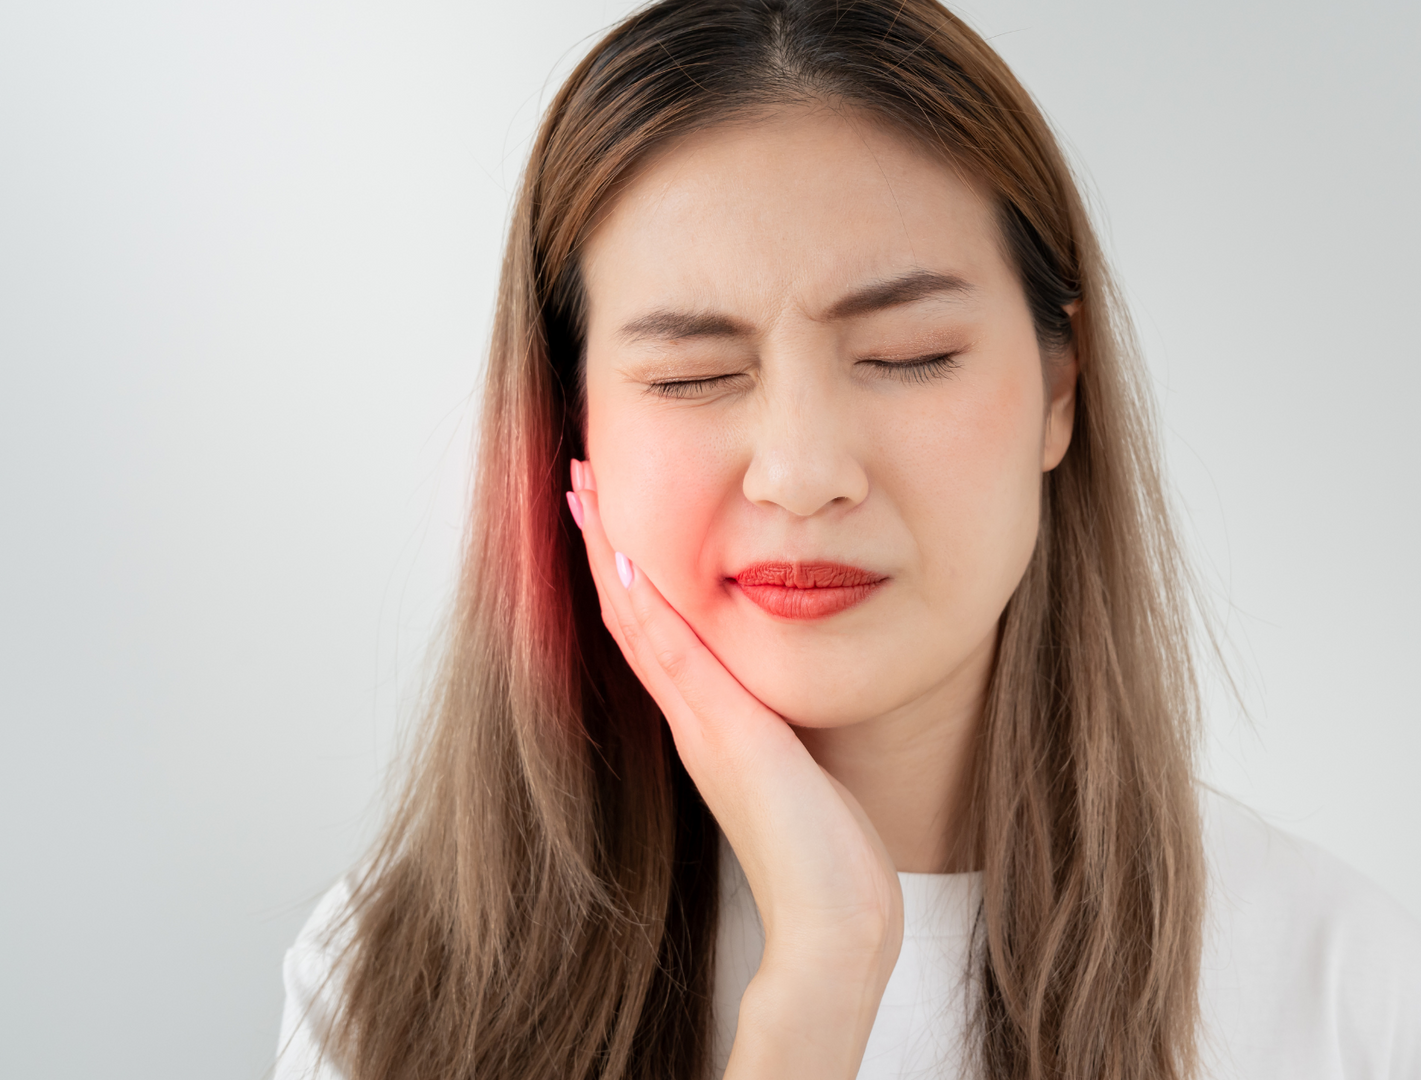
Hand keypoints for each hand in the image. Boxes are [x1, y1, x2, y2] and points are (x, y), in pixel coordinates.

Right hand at [569, 460, 902, 1078]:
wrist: (836, 920)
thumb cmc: (835, 858)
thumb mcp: (809, 770)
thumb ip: (790, 733)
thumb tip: (799, 706)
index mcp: (716, 724)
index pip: (659, 630)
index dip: (630, 569)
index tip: (609, 509)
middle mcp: (698, 720)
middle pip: (633, 615)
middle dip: (605, 545)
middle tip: (576, 481)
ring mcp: (705, 728)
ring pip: (639, 624)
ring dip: (608, 556)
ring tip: (581, 493)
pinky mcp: (725, 738)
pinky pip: (671, 658)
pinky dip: (644, 608)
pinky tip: (623, 558)